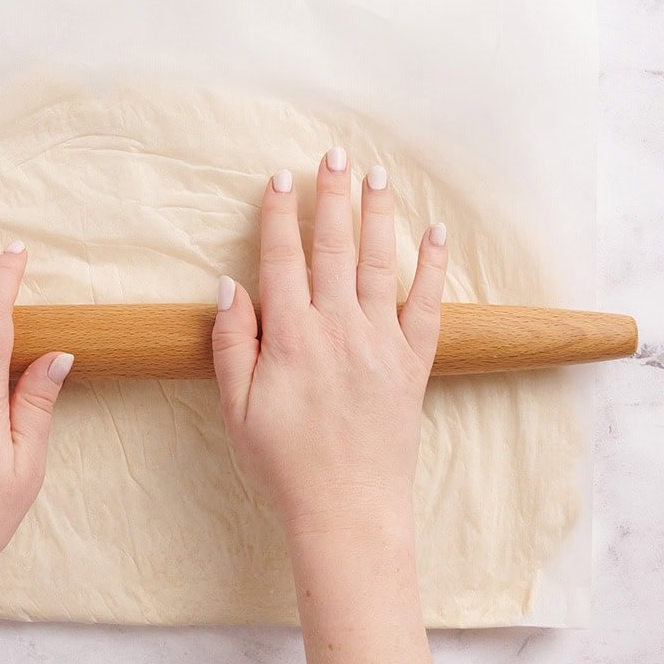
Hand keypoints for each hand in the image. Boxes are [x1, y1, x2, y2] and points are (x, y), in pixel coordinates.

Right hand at [211, 149, 447, 540]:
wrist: (347, 509)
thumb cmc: (283, 463)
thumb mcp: (236, 409)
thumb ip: (231, 344)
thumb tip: (229, 286)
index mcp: (290, 336)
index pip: (282, 258)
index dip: (280, 214)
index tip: (280, 178)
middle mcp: (338, 328)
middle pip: (335, 247)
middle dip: (333, 196)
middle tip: (335, 154)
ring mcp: (381, 343)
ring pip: (381, 263)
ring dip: (379, 215)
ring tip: (377, 175)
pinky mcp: (413, 363)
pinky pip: (427, 304)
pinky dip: (433, 266)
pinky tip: (434, 233)